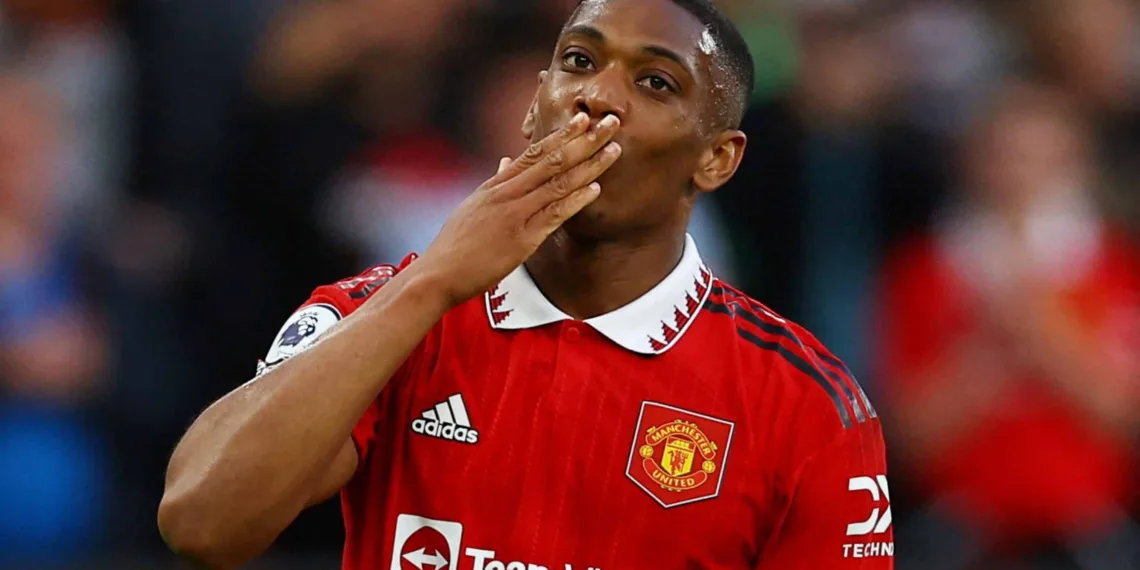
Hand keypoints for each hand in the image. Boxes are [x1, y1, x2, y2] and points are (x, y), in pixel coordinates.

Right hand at [414, 112, 621, 307]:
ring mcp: (514, 214)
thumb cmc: (455, 245)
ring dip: (589, 165)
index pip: (534, 152)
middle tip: (610, 122)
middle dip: (584, 140)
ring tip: (614, 150)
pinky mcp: (521, 239)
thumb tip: (503, 162)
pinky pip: (553, 215)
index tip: (584, 118)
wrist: (437, 273)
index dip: (562, 134)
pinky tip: (595, 189)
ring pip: (557, 182)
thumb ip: (493, 184)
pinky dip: (576, 200)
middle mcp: (507, 193)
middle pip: (552, 159)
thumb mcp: (473, 207)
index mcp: (496, 185)